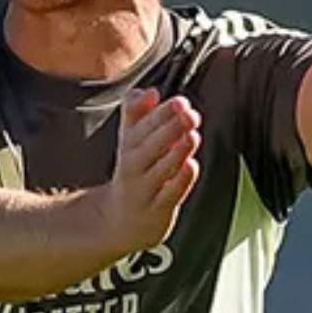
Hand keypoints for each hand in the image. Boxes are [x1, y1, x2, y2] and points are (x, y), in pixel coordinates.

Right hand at [103, 88, 200, 251]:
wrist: (118, 221)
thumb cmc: (133, 172)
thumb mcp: (129, 140)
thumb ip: (137, 112)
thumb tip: (151, 91)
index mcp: (129, 146)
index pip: (142, 127)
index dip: (161, 113)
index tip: (180, 101)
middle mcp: (133, 167)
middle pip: (150, 145)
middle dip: (170, 128)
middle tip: (190, 113)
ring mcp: (144, 189)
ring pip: (160, 169)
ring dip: (176, 152)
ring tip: (192, 135)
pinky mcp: (157, 210)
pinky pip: (169, 195)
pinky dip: (180, 181)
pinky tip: (191, 166)